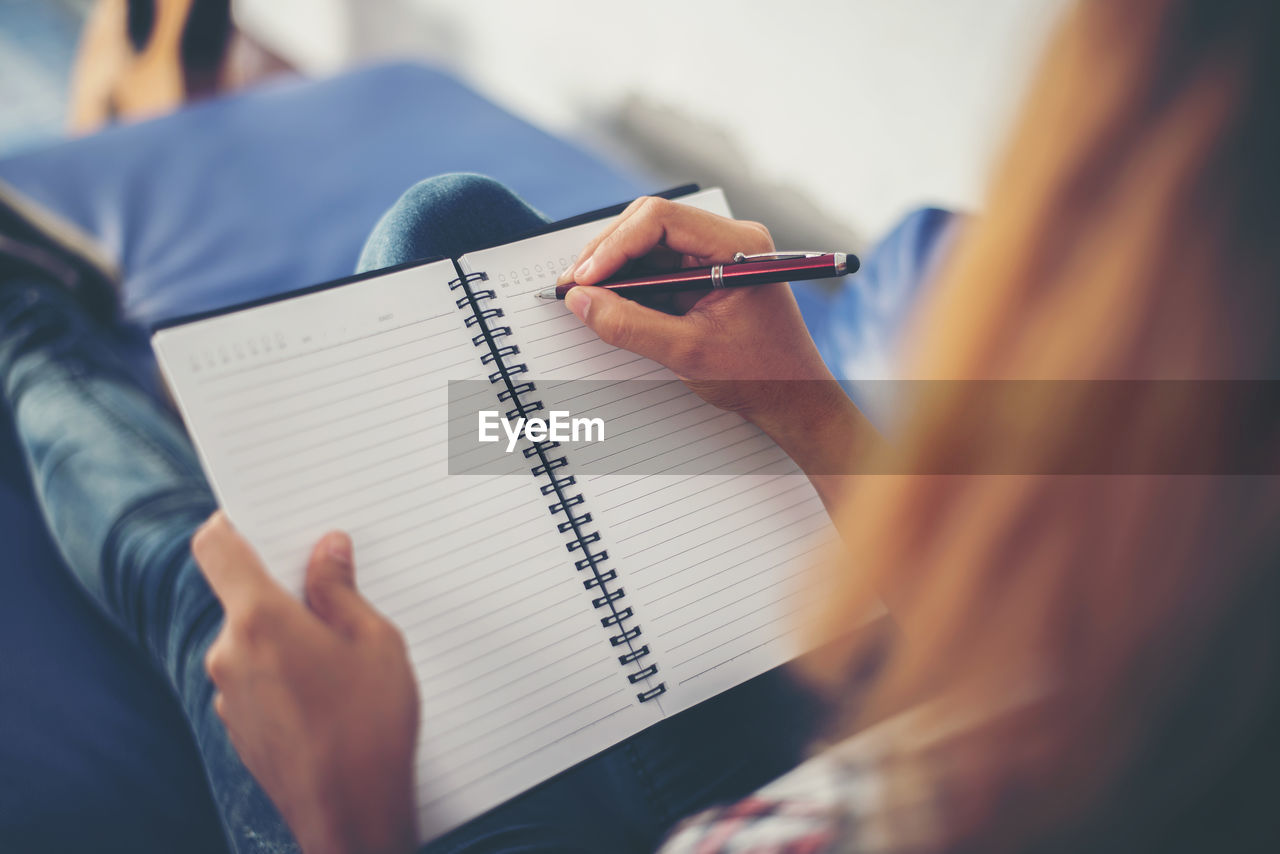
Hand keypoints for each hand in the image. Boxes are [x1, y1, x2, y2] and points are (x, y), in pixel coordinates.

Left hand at [193, 512, 418, 853]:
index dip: (235, 523)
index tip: (263, 518)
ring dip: (289, 636)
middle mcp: (229, 654)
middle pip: (243, 596)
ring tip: (346, 654)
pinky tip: (332, 692)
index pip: (217, 547)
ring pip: (253, 642)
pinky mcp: (240, 729)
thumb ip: (340, 589)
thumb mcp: (374, 641)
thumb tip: (326, 551)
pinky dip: (286, 673)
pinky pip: (257, 680)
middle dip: (287, 589)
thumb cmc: (369, 727)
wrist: (351, 817)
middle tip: (339, 591)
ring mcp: (228, 696)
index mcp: (259, 620)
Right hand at [558, 197, 867, 488]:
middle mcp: (729, 239)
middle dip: (607, 253)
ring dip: (613, 267)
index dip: (614, 245)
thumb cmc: (759, 376)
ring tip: (582, 295)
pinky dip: (628, 281)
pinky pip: (657, 265)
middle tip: (573, 287)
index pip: (660, 218)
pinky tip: (606, 301)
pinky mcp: (706, 274)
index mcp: (738, 245)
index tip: (585, 280)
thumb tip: (581, 301)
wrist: (795, 400)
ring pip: (648, 243)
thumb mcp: (687, 354)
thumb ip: (630, 325)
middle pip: (650, 223)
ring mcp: (717, 254)